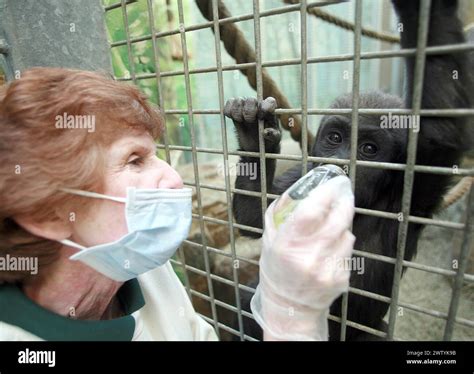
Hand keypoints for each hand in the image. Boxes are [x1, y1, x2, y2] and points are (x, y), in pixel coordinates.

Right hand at [224, 97, 280, 152]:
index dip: (265, 107)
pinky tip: (232, 117)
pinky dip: (228, 109)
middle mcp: (257, 105)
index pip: (269, 102)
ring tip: (240, 120)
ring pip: (238, 101)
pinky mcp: (234, 109)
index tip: (261, 116)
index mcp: (270, 110)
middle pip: (251, 100)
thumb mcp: (274, 139)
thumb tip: (266, 132)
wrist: (256, 143)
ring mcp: (245, 106)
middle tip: (249, 120)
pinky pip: (229, 103)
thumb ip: (272, 135)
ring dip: (237, 111)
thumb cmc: (268, 138)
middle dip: (248, 111)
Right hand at [251, 175, 354, 339]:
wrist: (290, 308)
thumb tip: (294, 191)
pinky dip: (342, 243)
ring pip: (346, 233)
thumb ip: (279, 214)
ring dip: (341, 225)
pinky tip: (330, 248)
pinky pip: (348, 249)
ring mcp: (328, 268)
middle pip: (337, 219)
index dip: (325, 193)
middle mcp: (309, 257)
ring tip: (329, 229)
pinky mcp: (341, 277)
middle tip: (343, 192)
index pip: (310, 211)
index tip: (332, 183)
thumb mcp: (269, 241)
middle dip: (343, 202)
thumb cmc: (277, 270)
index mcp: (287, 245)